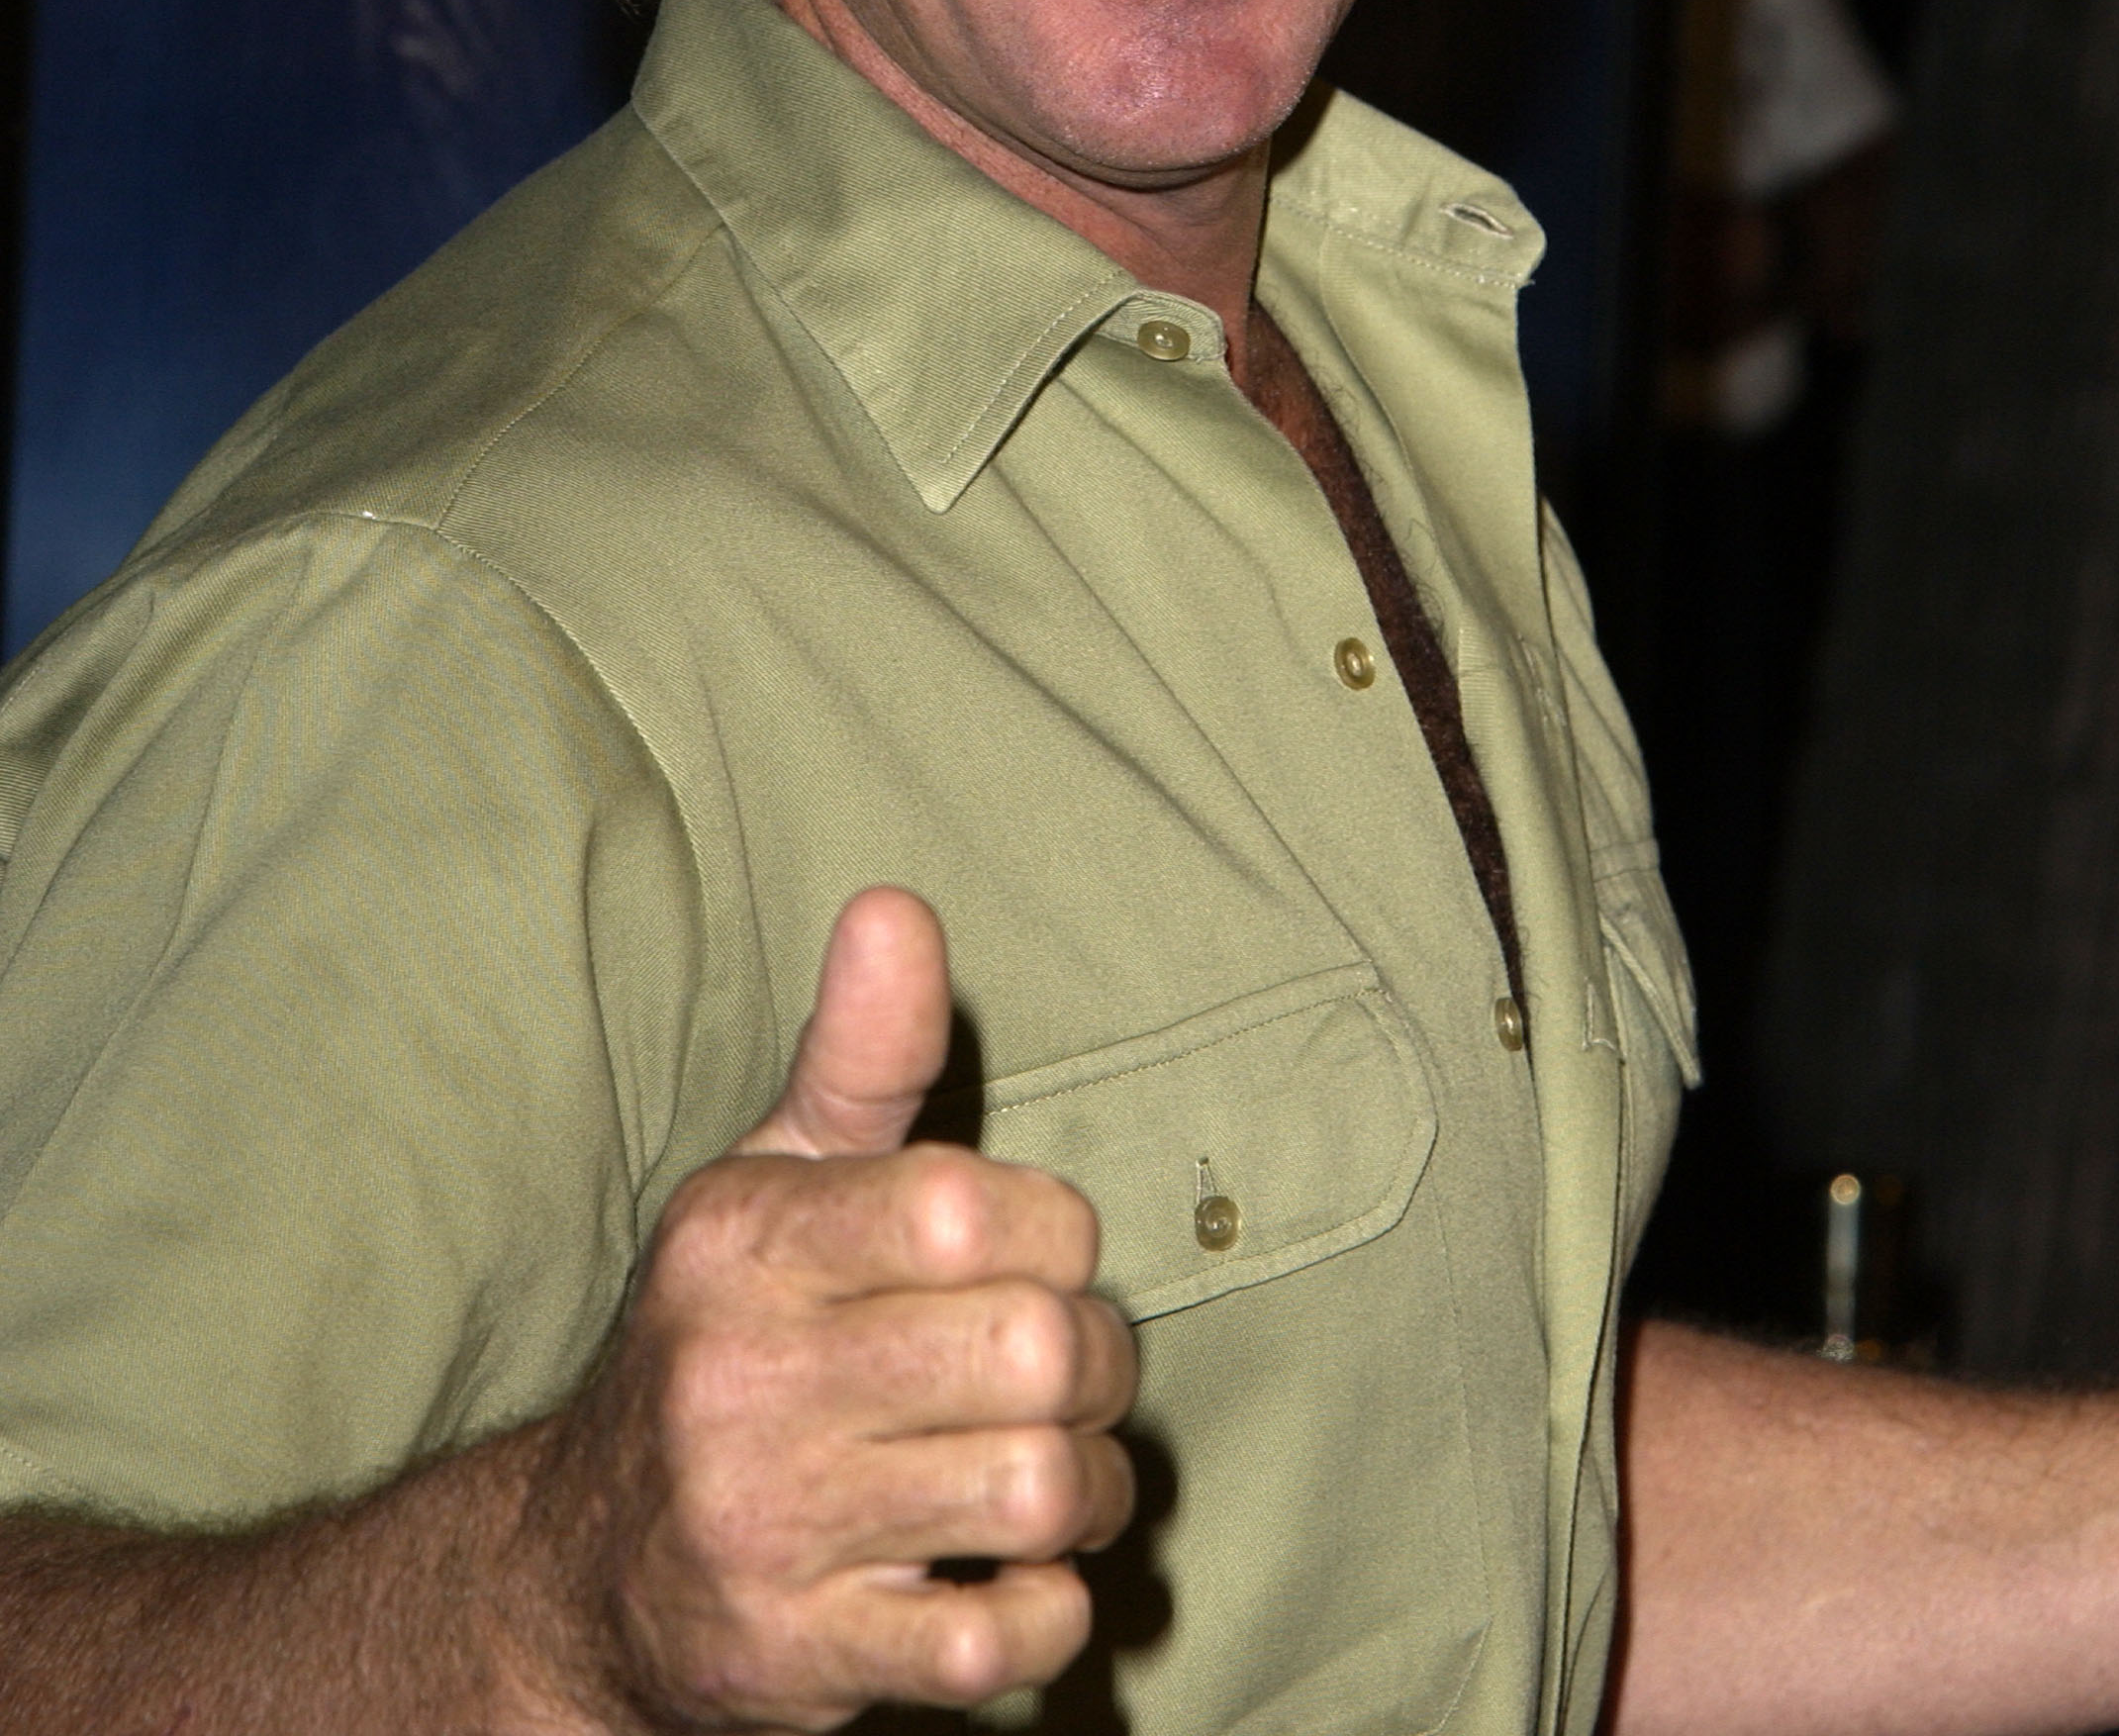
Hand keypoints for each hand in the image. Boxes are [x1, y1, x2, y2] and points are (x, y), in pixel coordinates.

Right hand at [533, 890, 1137, 1733]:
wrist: (582, 1571)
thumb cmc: (728, 1338)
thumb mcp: (771, 1181)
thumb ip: (861, 1052)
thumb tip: (897, 903)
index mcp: (745, 1239)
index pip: (976, 1207)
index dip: (1056, 1234)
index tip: (1033, 1260)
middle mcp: (743, 1375)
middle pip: (1033, 1352)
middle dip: (1094, 1365)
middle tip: (1068, 1376)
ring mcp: (768, 1524)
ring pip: (1035, 1491)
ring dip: (1085, 1492)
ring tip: (1052, 1477)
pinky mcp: (798, 1657)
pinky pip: (996, 1641)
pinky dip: (1044, 1613)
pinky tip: (1009, 1575)